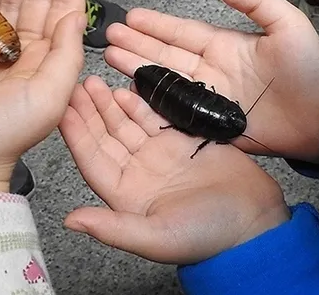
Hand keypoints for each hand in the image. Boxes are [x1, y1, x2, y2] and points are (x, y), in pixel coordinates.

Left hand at [59, 76, 288, 264]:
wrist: (257, 223)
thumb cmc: (208, 237)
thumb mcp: (155, 237)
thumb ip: (112, 227)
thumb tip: (68, 221)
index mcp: (126, 194)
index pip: (92, 158)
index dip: (76, 133)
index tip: (62, 107)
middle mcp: (139, 172)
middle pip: (107, 135)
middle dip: (91, 110)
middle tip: (77, 84)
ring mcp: (161, 155)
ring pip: (129, 123)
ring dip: (112, 103)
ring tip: (96, 81)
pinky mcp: (183, 141)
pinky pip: (156, 116)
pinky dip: (142, 101)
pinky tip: (129, 86)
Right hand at [104, 0, 318, 165]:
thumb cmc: (308, 70)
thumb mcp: (288, 26)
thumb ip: (257, 2)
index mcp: (223, 46)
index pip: (181, 32)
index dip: (155, 24)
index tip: (130, 16)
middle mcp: (208, 70)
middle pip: (164, 54)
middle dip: (135, 44)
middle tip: (107, 36)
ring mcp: (206, 97)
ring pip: (164, 80)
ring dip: (137, 68)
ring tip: (110, 58)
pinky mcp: (208, 124)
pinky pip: (173, 111)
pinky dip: (151, 102)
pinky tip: (130, 93)